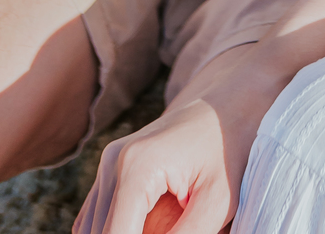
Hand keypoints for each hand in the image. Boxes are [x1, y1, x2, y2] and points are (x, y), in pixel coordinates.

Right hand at [74, 50, 282, 233]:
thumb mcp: (218, 201)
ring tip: (170, 222)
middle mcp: (113, 163)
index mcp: (138, 167)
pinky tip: (150, 226)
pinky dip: (118, 229)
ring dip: (122, 232)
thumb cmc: (230, 148)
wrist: (228, 104)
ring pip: (94, 229)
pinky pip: (97, 219)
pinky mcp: (111, 171)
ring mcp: (108, 164)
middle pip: (101, 233)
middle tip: (175, 228)